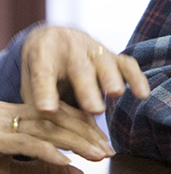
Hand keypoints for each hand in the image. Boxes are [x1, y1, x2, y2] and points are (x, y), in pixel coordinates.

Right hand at [0, 100, 106, 173]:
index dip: (80, 127)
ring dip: (74, 141)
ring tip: (98, 155)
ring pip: (42, 127)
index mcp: (4, 115)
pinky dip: (47, 151)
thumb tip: (78, 173)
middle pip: (51, 117)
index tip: (103, 144)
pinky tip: (66, 161)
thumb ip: (42, 171)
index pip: (50, 114)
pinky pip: (23, 143)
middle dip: (85, 133)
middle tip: (109, 149)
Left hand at [21, 26, 149, 113]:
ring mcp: (92, 50)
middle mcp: (68, 49)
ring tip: (114, 94)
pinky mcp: (111, 55)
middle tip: (93, 109)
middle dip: (87, 89)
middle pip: (78, 69)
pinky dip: (135, 78)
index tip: (47, 109)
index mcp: (41, 55)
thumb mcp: (31, 82)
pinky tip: (141, 94)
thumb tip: (51, 136)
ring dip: (110, 79)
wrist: (52, 37)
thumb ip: (40, 105)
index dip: (44, 92)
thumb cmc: (40, 68)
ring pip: (104, 63)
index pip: (42, 74)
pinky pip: (127, 64)